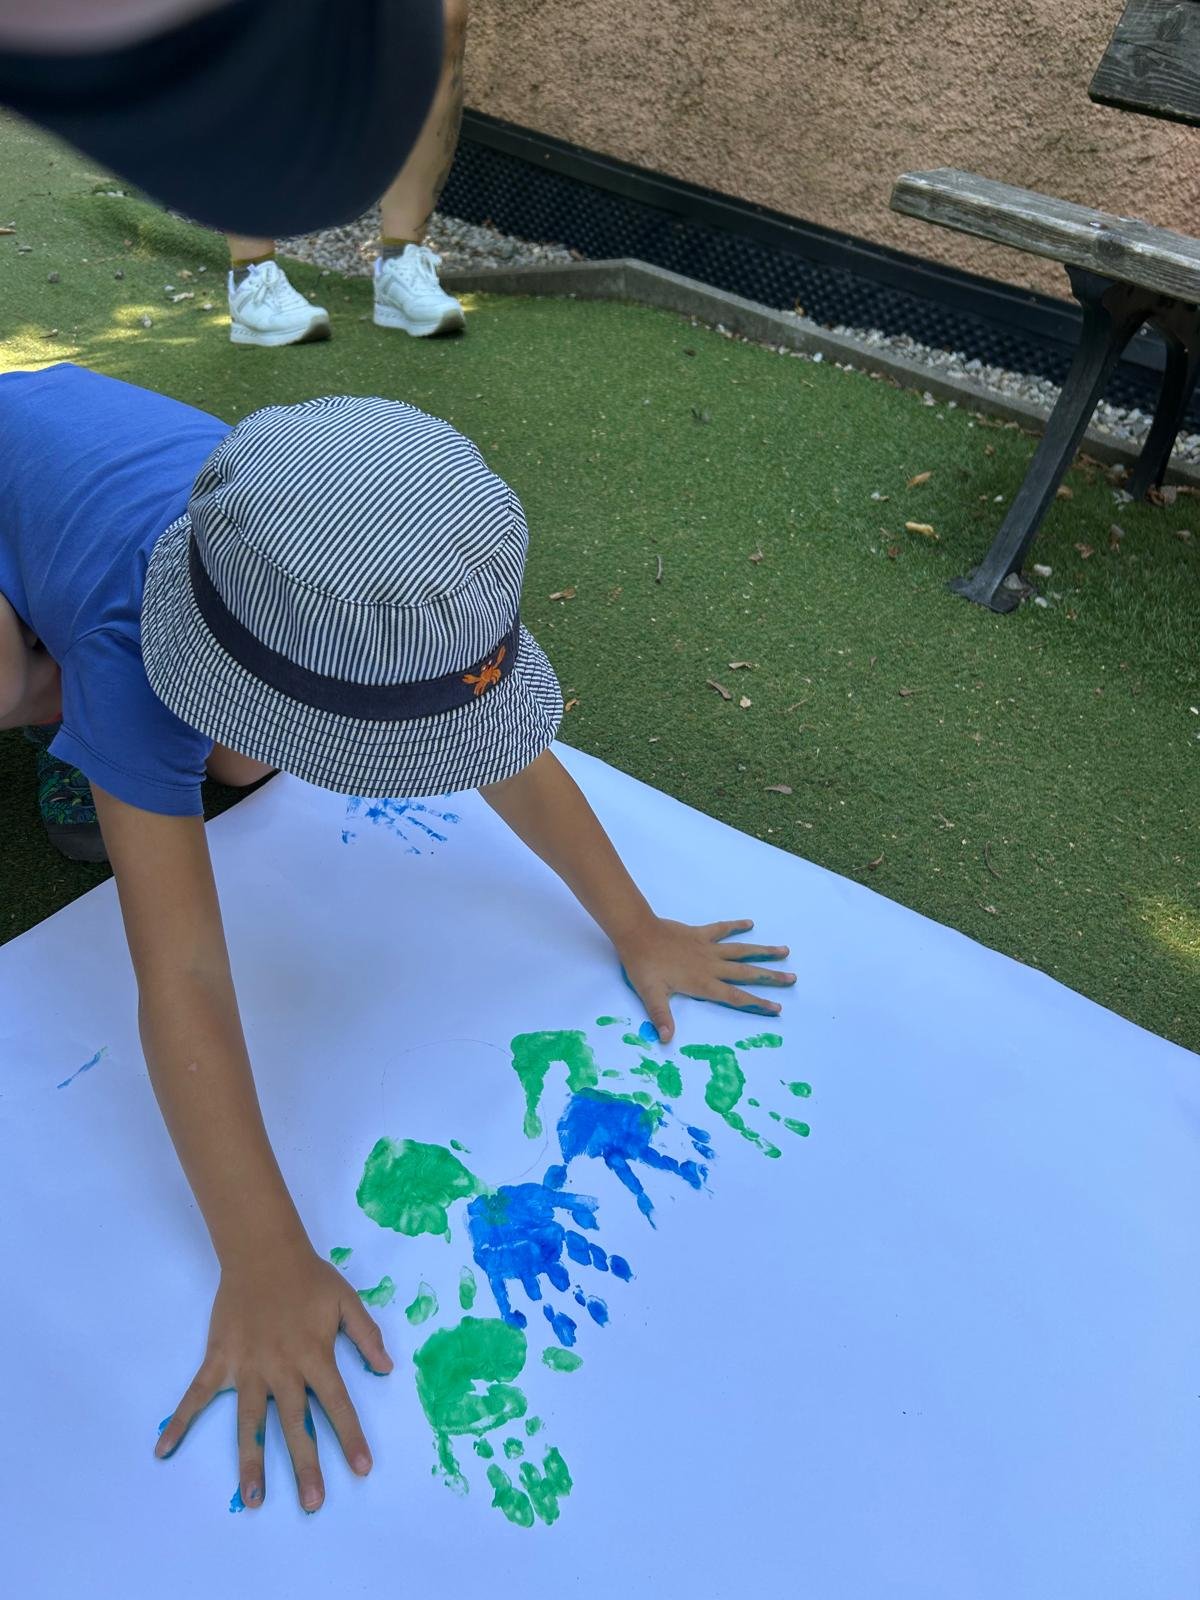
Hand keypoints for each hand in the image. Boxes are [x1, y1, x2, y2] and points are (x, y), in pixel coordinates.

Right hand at [154, 1239, 392, 1511]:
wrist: (263, 1253)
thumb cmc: (308, 1278)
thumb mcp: (346, 1301)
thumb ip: (366, 1336)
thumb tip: (388, 1368)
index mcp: (315, 1356)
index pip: (337, 1404)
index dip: (351, 1436)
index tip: (362, 1469)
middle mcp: (282, 1369)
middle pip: (295, 1424)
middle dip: (306, 1464)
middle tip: (313, 1503)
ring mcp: (248, 1368)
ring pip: (250, 1423)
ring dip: (251, 1461)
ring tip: (253, 1499)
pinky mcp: (219, 1361)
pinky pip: (196, 1396)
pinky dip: (180, 1422)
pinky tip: (164, 1449)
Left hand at [616, 917, 795, 1043]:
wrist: (637, 933)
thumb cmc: (644, 966)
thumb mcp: (651, 996)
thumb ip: (661, 1017)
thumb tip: (667, 1040)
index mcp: (703, 983)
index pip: (735, 997)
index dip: (756, 1003)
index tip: (776, 1008)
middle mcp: (711, 966)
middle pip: (746, 973)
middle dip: (770, 977)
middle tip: (793, 979)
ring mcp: (707, 948)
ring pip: (741, 950)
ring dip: (763, 951)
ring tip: (784, 951)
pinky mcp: (700, 934)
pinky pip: (722, 929)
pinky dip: (736, 926)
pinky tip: (750, 924)